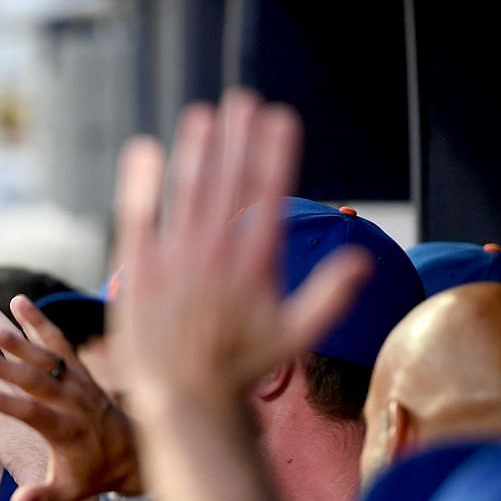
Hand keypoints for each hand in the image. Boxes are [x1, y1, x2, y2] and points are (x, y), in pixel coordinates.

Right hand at [0, 292, 142, 500]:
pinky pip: (60, 340)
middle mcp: (73, 401)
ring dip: (16, 330)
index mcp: (67, 431)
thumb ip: (42, 497)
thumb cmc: (91, 475)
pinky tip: (18, 300)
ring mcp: (78, 380)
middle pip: (34, 377)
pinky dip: (40, 320)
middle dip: (1, 362)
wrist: (132, 452)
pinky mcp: (80, 367)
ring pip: (44, 351)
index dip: (4, 402)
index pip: (32, 414)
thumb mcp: (69, 494)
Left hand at [110, 89, 370, 431]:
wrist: (183, 400)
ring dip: (195, 151)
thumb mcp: (294, 336)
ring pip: (185, 194)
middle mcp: (213, 259)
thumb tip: (363, 260)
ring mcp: (173, 263)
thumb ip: (330, 296)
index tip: (280, 117)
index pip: (267, 196)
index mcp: (254, 266)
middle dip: (236, 140)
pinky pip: (137, 217)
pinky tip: (145, 148)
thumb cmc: (241, 367)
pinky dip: (141, 183)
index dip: (274, 154)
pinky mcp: (137, 272)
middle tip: (243, 100)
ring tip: (204, 114)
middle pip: (227, 185)